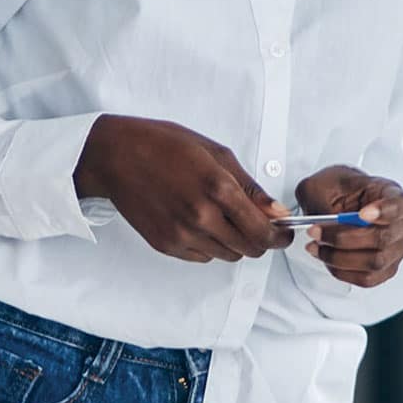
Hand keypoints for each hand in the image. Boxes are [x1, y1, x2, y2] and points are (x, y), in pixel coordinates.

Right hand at [73, 114, 294, 262]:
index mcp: (217, 188)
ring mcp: (180, 235)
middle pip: (248, 249)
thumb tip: (276, 211)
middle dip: (261, 240)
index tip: (285, 232)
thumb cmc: (167, 146)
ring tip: (228, 218)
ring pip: (227, 255)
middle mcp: (200, 217)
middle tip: (262, 225)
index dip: (280, 235)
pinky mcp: (165, 245)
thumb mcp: (217, 153)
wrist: (117, 156)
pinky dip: (212, 245)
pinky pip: (202, 257)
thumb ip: (250, 187)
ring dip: (236, 243)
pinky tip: (205, 223)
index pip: (262, 230)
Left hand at [295, 165, 402, 287]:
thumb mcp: (323, 185)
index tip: (362, 214)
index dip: (384, 211)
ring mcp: (396, 247)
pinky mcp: (386, 268)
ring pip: (375, 262)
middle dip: (345, 239)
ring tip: (318, 247)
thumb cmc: (335, 190)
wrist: (333, 200)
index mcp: (390, 192)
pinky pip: (368, 278)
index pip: (400, 204)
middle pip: (384, 238)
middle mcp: (400, 221)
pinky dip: (344, 271)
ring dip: (340, 258)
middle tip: (318, 232)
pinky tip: (328, 259)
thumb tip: (325, 224)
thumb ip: (326, 204)